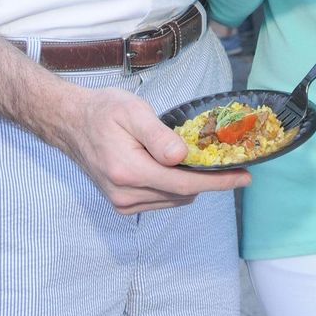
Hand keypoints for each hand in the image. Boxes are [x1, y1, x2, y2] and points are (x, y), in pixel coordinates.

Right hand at [58, 86, 249, 214]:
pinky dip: (174, 186)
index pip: (184, 184)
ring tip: (195, 158)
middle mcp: (125, 194)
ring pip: (173, 200)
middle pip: (182, 194)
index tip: (244, 176)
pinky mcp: (121, 204)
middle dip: (207, 179)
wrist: (71, 123)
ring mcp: (122, 203)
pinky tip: (173, 167)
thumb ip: (158, 136)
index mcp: (128, 171)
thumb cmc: (102, 111)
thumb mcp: (132, 111)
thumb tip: (183, 156)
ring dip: (189, 183)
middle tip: (224, 159)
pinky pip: (160, 200)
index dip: (218, 182)